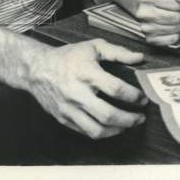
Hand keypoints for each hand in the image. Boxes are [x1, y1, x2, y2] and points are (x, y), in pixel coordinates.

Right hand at [24, 39, 146, 139]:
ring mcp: (69, 109)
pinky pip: (85, 132)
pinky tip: (112, 127)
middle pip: (107, 114)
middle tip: (141, 117)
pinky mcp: (63, 119)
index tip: (143, 98)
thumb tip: (140, 58)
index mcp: (87, 73)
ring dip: (117, 130)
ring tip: (129, 125)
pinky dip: (102, 133)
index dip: (133, 96)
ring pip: (96, 129)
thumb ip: (118, 52)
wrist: (36, 69)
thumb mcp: (94, 46)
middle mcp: (77, 94)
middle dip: (129, 119)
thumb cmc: (68, 56)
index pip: (115, 89)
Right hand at [134, 0, 179, 45]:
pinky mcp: (149, 39)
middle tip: (178, 11)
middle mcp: (144, 13)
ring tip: (174, 18)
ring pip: (173, 29)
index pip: (174, 4)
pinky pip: (171, 40)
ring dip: (179, 24)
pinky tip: (172, 27)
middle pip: (174, 18)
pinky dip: (175, 34)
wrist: (143, 4)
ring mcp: (145, 27)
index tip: (178, 3)